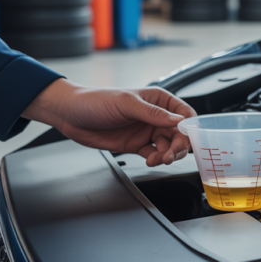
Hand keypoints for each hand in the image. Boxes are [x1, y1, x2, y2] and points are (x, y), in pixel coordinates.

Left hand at [23, 79, 197, 166]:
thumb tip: (178, 121)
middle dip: (179, 145)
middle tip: (172, 154)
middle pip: (179, 134)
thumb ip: (154, 114)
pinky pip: (154, 154)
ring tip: (160, 159)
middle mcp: (156, 116)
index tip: (188, 139)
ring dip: (168, 154)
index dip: (190, 127)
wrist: (70, 115)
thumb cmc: (96, 101)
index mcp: (158, 100)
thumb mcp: (127, 104)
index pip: (184, 114)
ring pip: (168, 146)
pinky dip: (156, 159)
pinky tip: (151, 161)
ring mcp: (146, 131)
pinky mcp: (137, 144)